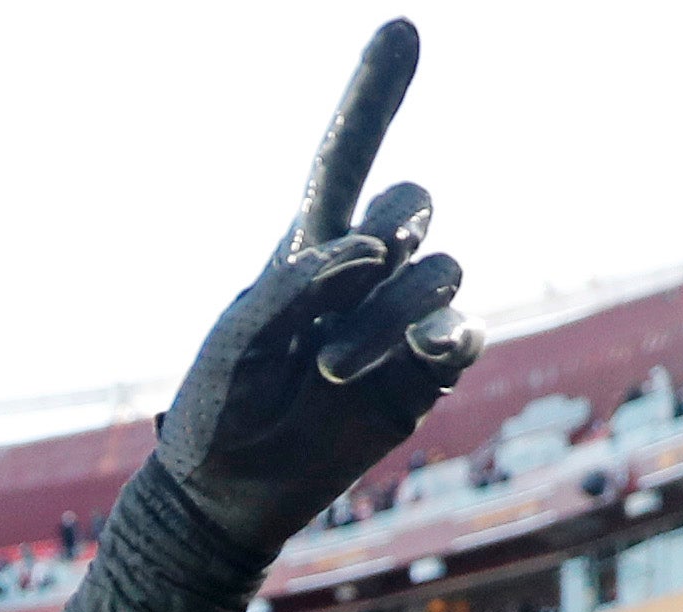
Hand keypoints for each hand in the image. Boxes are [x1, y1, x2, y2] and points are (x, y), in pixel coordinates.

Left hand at [143, 22, 484, 564]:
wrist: (229, 494)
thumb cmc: (219, 409)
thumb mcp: (234, 343)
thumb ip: (290, 287)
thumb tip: (364, 254)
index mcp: (306, 246)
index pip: (347, 156)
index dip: (374, 95)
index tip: (398, 28)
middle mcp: (362, 272)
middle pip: (412, 202)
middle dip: (393, 226)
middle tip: (350, 272)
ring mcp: (401, 320)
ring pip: (435, 272)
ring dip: (385, 314)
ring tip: (325, 366)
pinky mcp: (428, 372)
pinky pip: (463, 330)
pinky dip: (442, 337)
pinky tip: (417, 358)